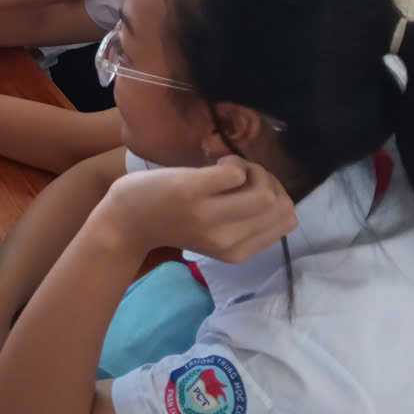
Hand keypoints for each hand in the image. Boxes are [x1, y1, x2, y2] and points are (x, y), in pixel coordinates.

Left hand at [98, 156, 297, 261]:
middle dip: (268, 180)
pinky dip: (232, 161)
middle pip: (281, 205)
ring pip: (265, 191)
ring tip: (229, 168)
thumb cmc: (173, 220)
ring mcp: (209, 217)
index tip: (251, 187)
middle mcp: (227, 240)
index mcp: (238, 252)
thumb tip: (278, 192)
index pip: (288, 221)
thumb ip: (244, 221)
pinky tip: (214, 163)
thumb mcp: (216, 232)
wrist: (125, 221)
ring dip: (253, 169)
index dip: (278, 195)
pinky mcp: (191, 192)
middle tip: (241, 173)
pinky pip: (236, 172)